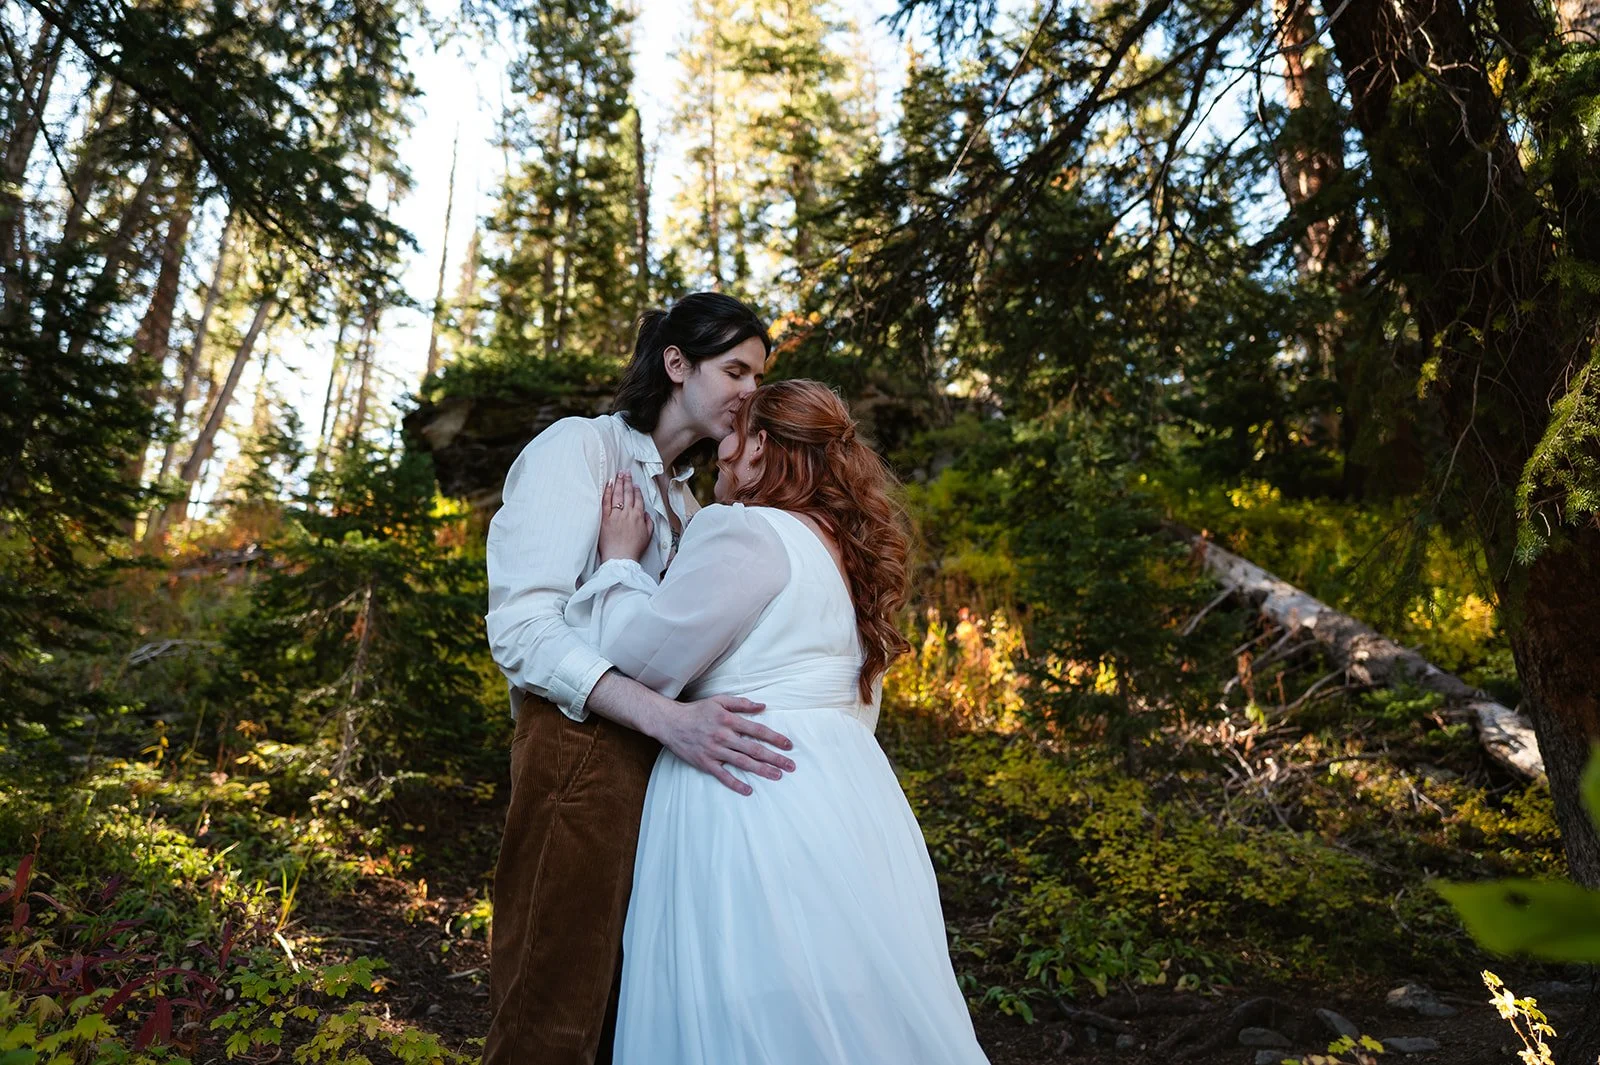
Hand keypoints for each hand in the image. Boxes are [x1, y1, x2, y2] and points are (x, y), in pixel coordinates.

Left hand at [598, 472, 651, 562]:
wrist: (621, 558)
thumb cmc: (634, 549)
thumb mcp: (647, 536)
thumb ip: (648, 523)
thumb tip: (646, 514)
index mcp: (639, 516)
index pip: (638, 499)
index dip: (636, 490)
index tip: (635, 484)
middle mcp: (628, 513)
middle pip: (628, 493)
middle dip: (627, 481)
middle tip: (625, 472)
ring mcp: (616, 515)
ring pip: (618, 495)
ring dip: (618, 483)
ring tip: (618, 474)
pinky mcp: (605, 519)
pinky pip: (606, 502)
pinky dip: (607, 492)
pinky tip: (608, 484)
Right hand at [655, 694, 795, 795]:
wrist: (671, 722)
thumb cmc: (696, 711)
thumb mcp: (719, 701)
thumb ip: (741, 703)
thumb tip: (763, 706)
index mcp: (729, 720)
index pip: (757, 730)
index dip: (775, 738)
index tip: (788, 745)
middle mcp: (724, 736)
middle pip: (754, 749)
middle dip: (775, 757)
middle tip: (791, 765)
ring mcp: (714, 751)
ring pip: (743, 762)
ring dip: (762, 770)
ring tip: (777, 776)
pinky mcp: (705, 763)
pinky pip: (723, 775)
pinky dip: (736, 783)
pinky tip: (749, 790)